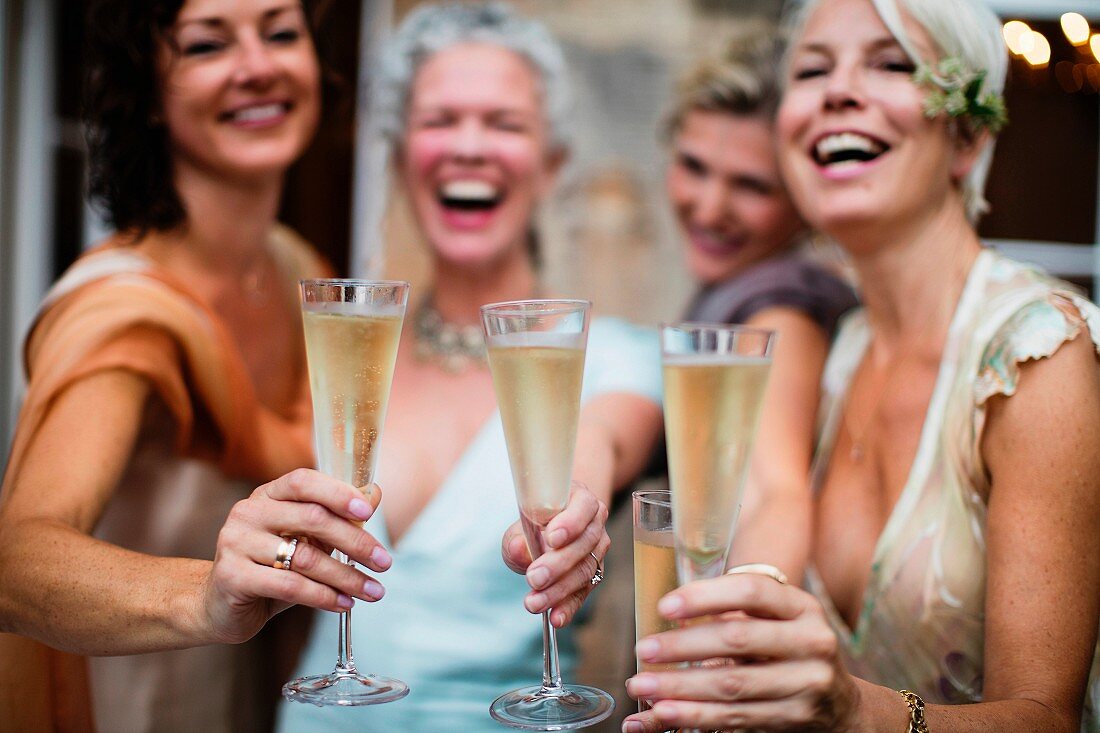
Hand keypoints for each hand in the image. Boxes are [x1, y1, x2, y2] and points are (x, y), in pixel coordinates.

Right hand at [202, 469, 392, 643]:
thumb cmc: (270, 568)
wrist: (219, 606)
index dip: (338, 493)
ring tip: (372, 591)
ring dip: (346, 576)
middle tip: (384, 562)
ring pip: (306, 557)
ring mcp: (236, 542)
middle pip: (312, 519)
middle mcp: (248, 512)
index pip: (304, 481)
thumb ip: (335, 517)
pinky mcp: (232, 576)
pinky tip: (345, 604)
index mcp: (268, 495)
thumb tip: (375, 493)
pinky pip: (290, 585)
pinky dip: (324, 596)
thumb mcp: (304, 540)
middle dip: (355, 541)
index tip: (368, 511)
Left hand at [501, 482, 609, 627]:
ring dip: (558, 590)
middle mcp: (595, 523)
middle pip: (584, 544)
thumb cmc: (535, 519)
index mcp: (580, 499)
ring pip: (584, 571)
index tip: (551, 538)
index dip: (570, 523)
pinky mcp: (594, 575)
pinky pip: (583, 592)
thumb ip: (518, 536)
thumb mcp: (521, 523)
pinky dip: (568, 607)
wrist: (552, 525)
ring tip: (534, 603)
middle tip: (533, 578)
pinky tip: (555, 618)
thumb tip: (519, 550)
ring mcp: (597, 550)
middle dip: (557, 564)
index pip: (583, 507)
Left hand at [621, 573, 858, 732]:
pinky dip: (694, 716)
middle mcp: (812, 642)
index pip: (752, 591)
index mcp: (801, 606)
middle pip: (737, 639)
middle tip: (644, 649)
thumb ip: (735, 612)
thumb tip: (669, 613)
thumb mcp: (777, 620)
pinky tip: (663, 713)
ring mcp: (807, 684)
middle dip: (683, 646)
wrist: (841, 705)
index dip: (705, 596)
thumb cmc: (789, 649)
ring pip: (732, 685)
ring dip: (679, 687)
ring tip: (641, 685)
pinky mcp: (795, 720)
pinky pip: (735, 718)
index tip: (664, 606)